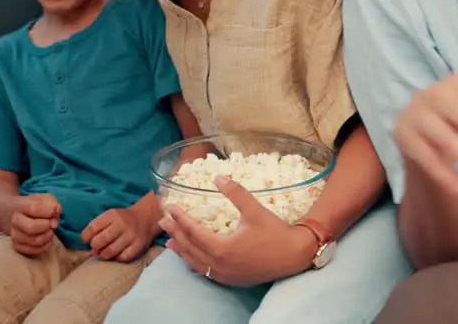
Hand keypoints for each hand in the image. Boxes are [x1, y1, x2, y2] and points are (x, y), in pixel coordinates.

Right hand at [9, 193, 60, 256]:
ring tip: (50, 231)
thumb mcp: (45, 199)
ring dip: (48, 236)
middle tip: (52, 224)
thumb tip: (56, 210)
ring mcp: (14, 235)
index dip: (49, 211)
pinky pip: (33, 251)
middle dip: (47, 226)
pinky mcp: (17, 246)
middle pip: (31, 227)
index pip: (34, 208)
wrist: (16, 214)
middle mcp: (14, 221)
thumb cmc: (35, 206)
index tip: (54, 212)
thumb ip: (52, 203)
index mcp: (21, 206)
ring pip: (34, 241)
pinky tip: (47, 239)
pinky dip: (44, 246)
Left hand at [82, 205, 156, 261]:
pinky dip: (117, 257)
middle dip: (95, 247)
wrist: (146, 218)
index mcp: (112, 215)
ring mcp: (131, 235)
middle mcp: (122, 224)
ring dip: (104, 254)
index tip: (87, 240)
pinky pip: (122, 257)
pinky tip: (118, 253)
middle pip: (99, 241)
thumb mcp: (109, 217)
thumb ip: (97, 230)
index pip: (92, 229)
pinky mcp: (139, 245)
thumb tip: (92, 252)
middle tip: (98, 246)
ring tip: (106, 251)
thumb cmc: (122, 220)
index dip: (85, 237)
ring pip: (110, 251)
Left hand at [161, 175, 319, 286]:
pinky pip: (204, 271)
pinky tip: (192, 258)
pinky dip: (194, 262)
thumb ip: (236, 193)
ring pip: (194, 262)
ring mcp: (223, 274)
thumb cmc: (275, 233)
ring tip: (169, 242)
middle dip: (175, 233)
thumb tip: (218, 178)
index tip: (171, 208)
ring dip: (181, 250)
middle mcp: (218, 264)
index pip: (193, 231)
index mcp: (221, 247)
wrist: (294, 256)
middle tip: (163, 221)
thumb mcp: (255, 210)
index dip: (180, 219)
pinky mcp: (230, 279)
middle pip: (189, 247)